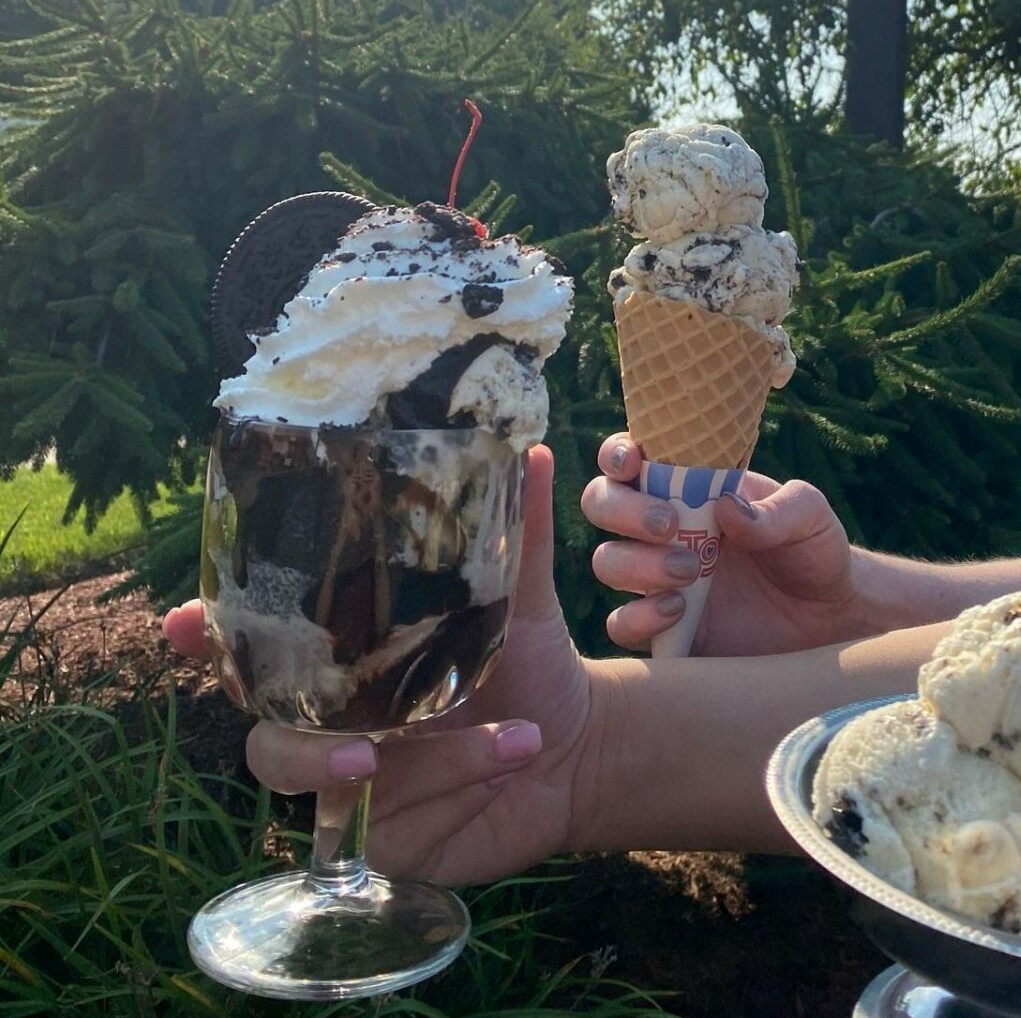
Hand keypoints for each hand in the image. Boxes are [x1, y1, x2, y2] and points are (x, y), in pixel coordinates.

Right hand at [164, 446, 607, 884]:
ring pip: (331, 784)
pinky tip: (520, 747)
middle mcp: (332, 719)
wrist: (577, 753)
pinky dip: (465, 778)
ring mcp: (347, 784)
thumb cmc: (530, 667)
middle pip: (267, 732)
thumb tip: (535, 451)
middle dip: (301, 744)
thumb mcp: (526, 601)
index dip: (203, 637)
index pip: (254, 646)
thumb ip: (520, 536)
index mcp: (346, 654)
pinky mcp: (384, 837)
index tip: (176, 622)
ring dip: (428, 762)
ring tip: (494, 736)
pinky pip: (404, 819)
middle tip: (366, 747)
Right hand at [581, 434, 861, 654]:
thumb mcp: (810, 517)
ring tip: (689, 572)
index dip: (617, 454)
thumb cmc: (814, 551)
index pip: (630, 459)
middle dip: (622, 510)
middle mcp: (661, 527)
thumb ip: (775, 510)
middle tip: (670, 524)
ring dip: (636, 563)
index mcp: (688, 485)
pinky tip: (678, 611)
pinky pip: (621, 624)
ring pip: (606, 561)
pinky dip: (639, 617)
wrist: (829, 621)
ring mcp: (657, 578)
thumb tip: (726, 507)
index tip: (633, 462)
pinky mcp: (663, 628)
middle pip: (601, 504)